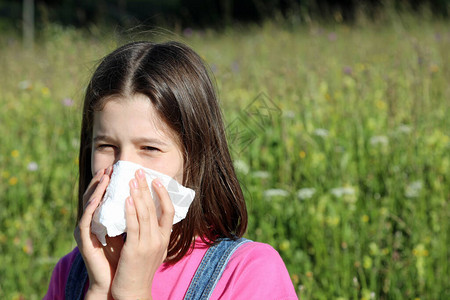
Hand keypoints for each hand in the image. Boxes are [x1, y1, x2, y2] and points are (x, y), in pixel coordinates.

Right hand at [74, 166, 122, 298]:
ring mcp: (87, 231)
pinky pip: (86, 222)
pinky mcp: (84, 241)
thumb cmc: (124, 256)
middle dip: (103, 180)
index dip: (111, 181)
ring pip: (89, 205)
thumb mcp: (131, 231)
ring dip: (96, 190)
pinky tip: (96, 200)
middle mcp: (93, 222)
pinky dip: (91, 209)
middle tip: (111, 167)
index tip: (119, 168)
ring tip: (104, 177)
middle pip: (95, 196)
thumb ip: (134, 216)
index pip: (105, 195)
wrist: (115, 281)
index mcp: (103, 219)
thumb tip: (149, 199)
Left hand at [111, 169, 174, 299]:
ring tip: (132, 179)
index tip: (156, 180)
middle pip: (155, 208)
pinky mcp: (135, 250)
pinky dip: (131, 211)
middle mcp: (159, 240)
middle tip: (140, 171)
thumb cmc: (139, 271)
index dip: (164, 194)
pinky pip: (134, 226)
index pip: (170, 211)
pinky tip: (127, 199)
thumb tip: (145, 214)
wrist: (133, 293)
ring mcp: (148, 245)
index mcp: (164, 239)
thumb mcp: (151, 250)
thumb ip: (150, 233)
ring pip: (145, 214)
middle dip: (147, 188)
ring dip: (138, 194)